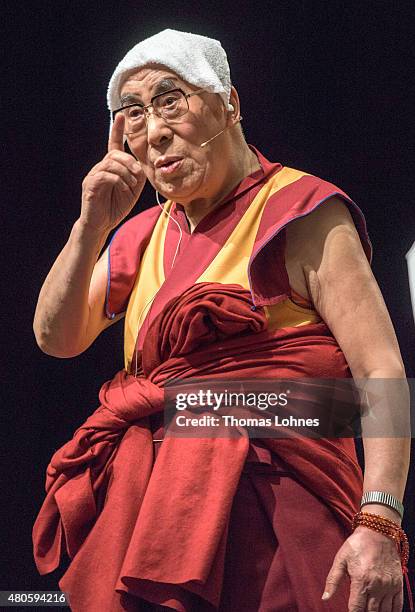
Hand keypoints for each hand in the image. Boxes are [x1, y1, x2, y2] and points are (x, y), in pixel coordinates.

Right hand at [80, 113, 145, 233]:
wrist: (100, 225)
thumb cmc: (115, 207)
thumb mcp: (132, 190)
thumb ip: (136, 177)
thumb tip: (138, 166)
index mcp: (111, 168)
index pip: (114, 145)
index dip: (117, 130)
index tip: (121, 115)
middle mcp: (100, 168)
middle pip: (114, 153)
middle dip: (129, 161)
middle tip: (137, 174)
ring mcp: (93, 176)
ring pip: (111, 163)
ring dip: (126, 173)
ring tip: (130, 186)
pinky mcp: (90, 185)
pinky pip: (106, 175)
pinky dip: (118, 181)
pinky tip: (123, 189)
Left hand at [322, 526, 402, 610]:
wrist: (377, 532)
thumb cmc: (357, 545)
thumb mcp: (341, 559)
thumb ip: (332, 580)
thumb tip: (324, 598)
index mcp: (361, 580)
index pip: (356, 609)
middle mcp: (376, 586)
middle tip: (359, 609)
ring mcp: (389, 586)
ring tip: (369, 610)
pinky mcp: (398, 584)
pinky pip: (397, 606)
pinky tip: (384, 611)